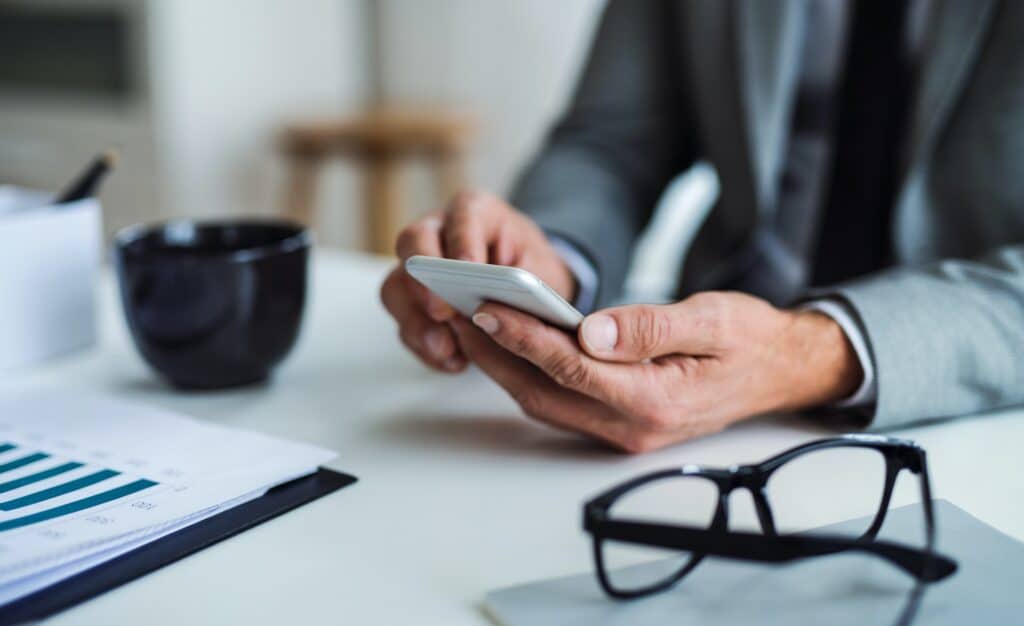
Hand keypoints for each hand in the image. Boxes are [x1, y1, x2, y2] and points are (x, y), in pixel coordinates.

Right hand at [379, 190, 575, 371]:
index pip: (462, 217)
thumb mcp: (542, 271)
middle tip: (442, 312)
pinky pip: (405, 323)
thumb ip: (524, 283)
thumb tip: (502, 306)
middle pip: (412, 244)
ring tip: (444, 349)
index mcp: (475, 212)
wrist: (527, 290)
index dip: (462, 240)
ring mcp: (418, 268)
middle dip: (424, 280)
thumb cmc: (532, 270)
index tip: (468, 266)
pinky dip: (425, 346)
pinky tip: (452, 361)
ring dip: (416, 321)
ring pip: (396, 287)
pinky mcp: (412, 302)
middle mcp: (437, 232)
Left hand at [451, 292, 862, 452]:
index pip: (571, 367)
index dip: (524, 337)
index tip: (486, 308)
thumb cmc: (749, 340)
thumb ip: (650, 327)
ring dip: (505, 366)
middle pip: (544, 392)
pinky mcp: (619, 424)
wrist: (780, 371)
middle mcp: (633, 426)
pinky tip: (511, 344)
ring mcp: (624, 432)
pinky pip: (561, 403)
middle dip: (496, 354)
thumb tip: (592, 330)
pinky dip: (530, 375)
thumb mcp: (712, 319)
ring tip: (473, 323)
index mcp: (655, 400)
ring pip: (546, 402)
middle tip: (458, 312)